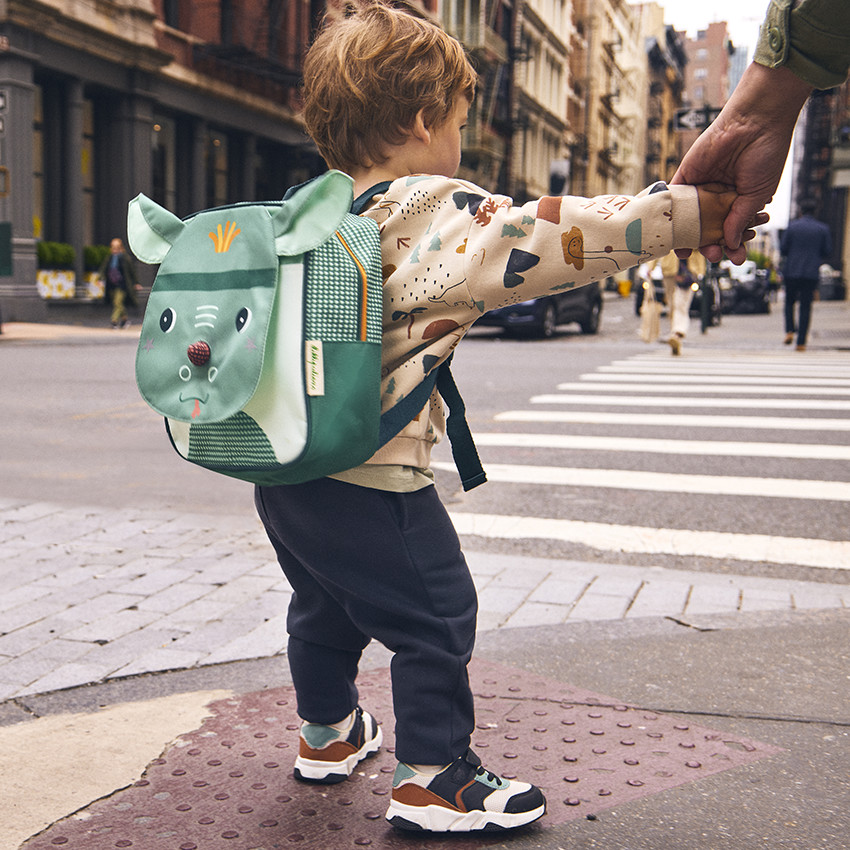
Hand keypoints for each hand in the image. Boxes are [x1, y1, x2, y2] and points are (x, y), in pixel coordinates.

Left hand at [673, 62, 811, 262]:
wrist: (756, 122)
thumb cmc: (765, 155)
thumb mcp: (756, 195)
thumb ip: (740, 219)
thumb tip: (729, 244)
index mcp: (737, 201)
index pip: (730, 230)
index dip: (731, 245)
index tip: (736, 257)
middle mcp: (717, 197)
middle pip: (706, 229)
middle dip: (709, 245)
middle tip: (713, 255)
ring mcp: (700, 188)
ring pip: (688, 219)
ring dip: (687, 237)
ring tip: (689, 252)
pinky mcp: (685, 176)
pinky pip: (672, 198)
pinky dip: (668, 215)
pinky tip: (669, 233)